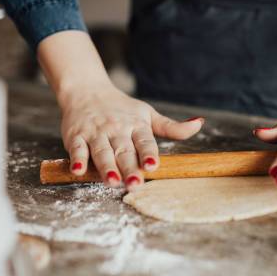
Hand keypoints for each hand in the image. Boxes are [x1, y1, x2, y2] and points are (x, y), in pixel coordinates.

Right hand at [60, 83, 202, 189]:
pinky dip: (77, 160)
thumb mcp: (148, 115)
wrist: (87, 90)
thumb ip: (172, 127)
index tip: (152, 165)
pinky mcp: (76, 136)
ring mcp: (96, 133)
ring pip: (102, 151)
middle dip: (129, 168)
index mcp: (136, 125)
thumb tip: (200, 123)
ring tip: (112, 181)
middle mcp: (117, 129)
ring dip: (106, 167)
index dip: (148, 153)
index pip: (144, 140)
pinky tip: (79, 172)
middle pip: (124, 150)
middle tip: (135, 184)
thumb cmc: (122, 108)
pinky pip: (77, 149)